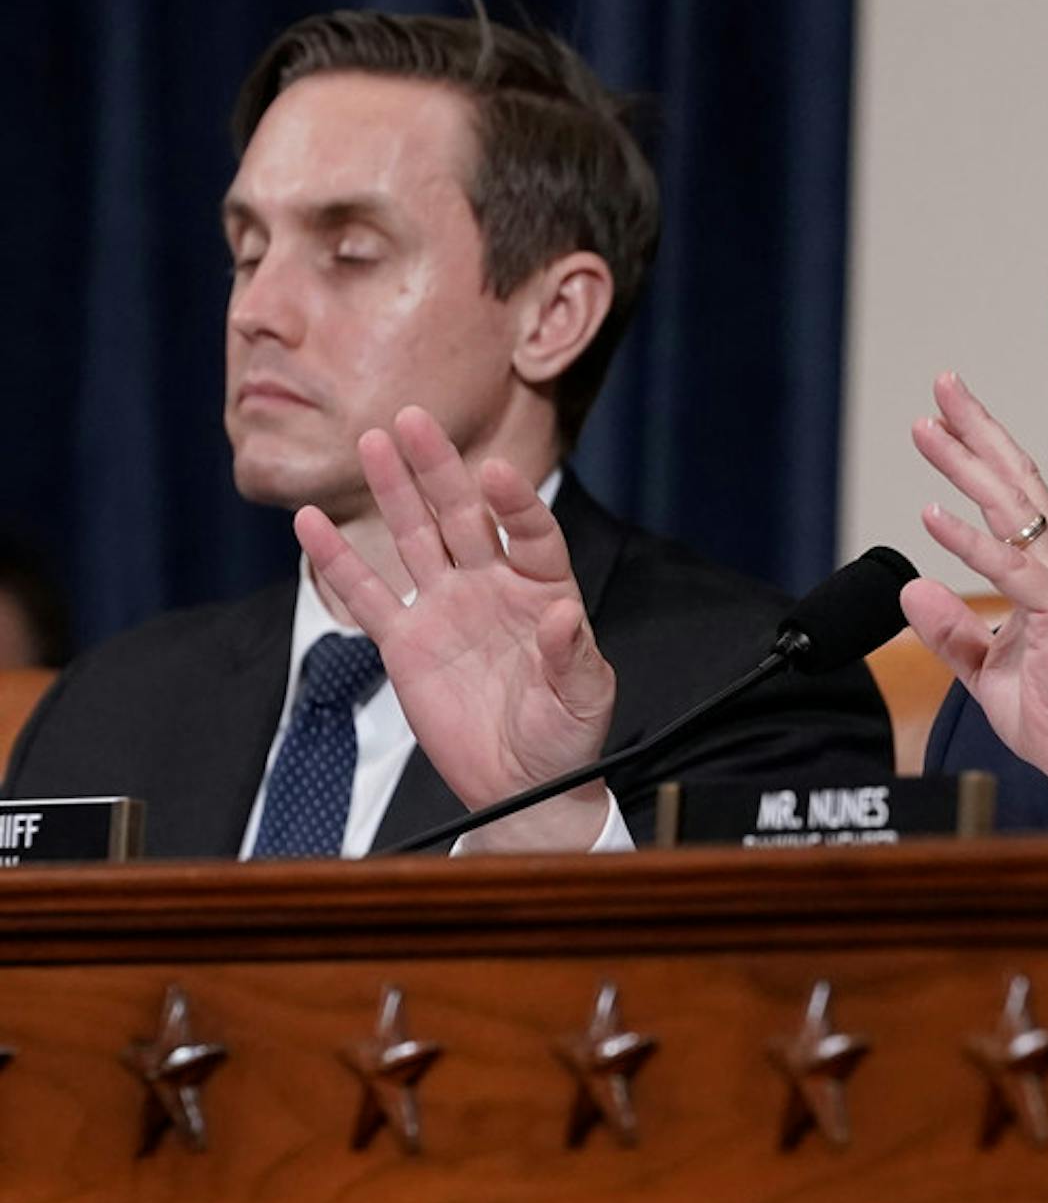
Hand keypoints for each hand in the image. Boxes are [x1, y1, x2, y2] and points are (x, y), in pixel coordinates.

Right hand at [292, 406, 615, 851]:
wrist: (523, 783)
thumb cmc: (566, 738)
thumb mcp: (584, 700)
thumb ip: (574, 657)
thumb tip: (567, 615)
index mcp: (543, 590)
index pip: (530, 533)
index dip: (515, 503)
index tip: (496, 473)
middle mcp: (493, 587)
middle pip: (463, 515)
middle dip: (439, 469)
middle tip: (414, 419)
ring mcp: (446, 608)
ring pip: (415, 538)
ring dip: (394, 492)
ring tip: (372, 441)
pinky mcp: (405, 641)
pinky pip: (366, 594)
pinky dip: (338, 560)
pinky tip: (310, 522)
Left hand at [902, 373, 1047, 830]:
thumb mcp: (985, 670)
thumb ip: (952, 631)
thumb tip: (914, 588)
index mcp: (1044, 575)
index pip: (1011, 499)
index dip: (979, 453)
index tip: (943, 417)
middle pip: (1015, 484)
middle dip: (977, 431)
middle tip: (942, 385)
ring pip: (1012, 511)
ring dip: (967, 466)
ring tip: (929, 428)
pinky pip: (1010, 569)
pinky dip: (969, 539)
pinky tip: (933, 512)